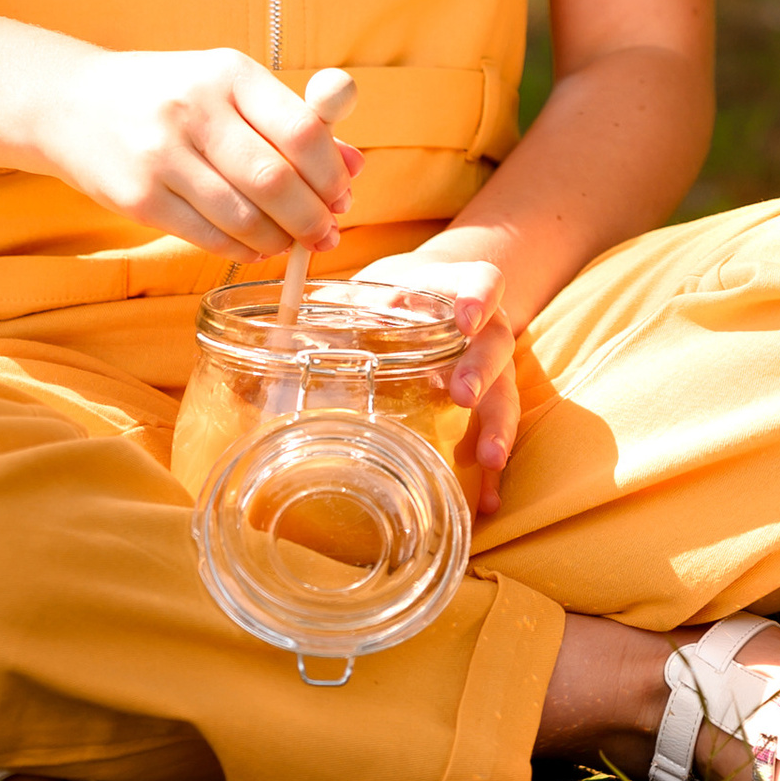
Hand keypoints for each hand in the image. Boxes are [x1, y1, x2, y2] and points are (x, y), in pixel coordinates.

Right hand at [40, 46, 360, 262]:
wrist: (72, 104)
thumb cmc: (168, 96)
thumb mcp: (227, 88)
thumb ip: (289, 122)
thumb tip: (354, 165)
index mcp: (228, 74)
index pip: (301, 128)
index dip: (332, 172)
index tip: (344, 193)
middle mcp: (195, 110)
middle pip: (276, 178)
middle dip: (313, 215)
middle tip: (327, 231)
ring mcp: (161, 156)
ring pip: (244, 215)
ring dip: (281, 238)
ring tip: (294, 241)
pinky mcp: (137, 199)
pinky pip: (207, 236)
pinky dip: (242, 248)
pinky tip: (255, 245)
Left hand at [324, 250, 518, 518]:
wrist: (426, 296)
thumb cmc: (395, 295)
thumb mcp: (370, 290)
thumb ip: (335, 309)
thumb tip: (273, 342)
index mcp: (454, 290)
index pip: (483, 280)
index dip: (479, 296)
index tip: (465, 318)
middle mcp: (484, 326)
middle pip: (497, 341)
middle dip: (482, 369)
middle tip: (462, 395)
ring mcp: (490, 366)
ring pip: (505, 390)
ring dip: (498, 425)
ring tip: (489, 460)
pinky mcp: (487, 403)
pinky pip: (495, 433)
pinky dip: (493, 468)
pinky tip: (487, 500)